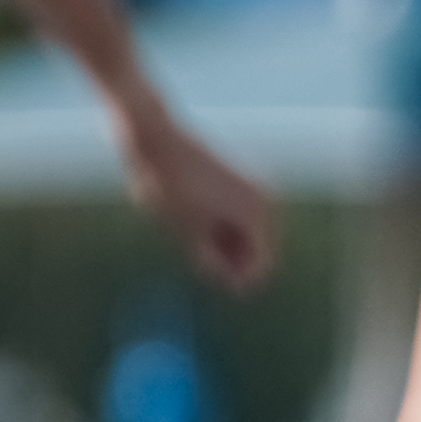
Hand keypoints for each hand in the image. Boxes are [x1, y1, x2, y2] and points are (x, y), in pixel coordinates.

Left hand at [121, 108, 277, 289]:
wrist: (156, 137)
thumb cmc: (168, 187)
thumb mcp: (187, 232)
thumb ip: (213, 260)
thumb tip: (235, 284)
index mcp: (255, 214)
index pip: (262, 265)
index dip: (239, 281)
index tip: (209, 278)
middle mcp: (263, 199)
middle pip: (258, 248)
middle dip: (232, 261)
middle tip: (193, 253)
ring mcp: (253, 186)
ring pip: (247, 232)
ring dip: (225, 243)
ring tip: (188, 231)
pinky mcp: (238, 178)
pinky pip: (238, 215)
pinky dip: (221, 226)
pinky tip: (191, 218)